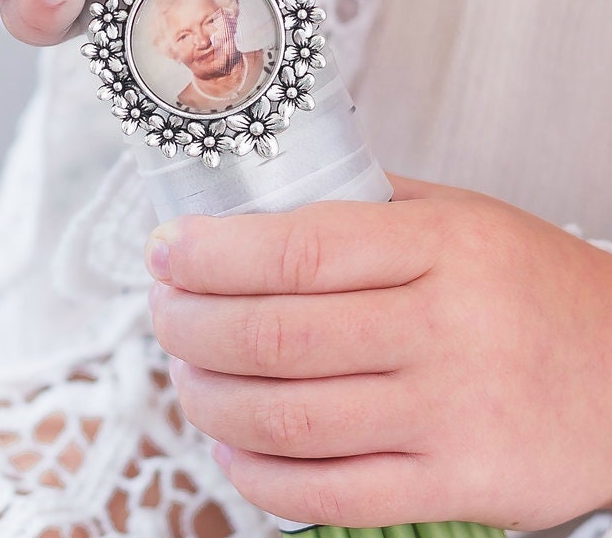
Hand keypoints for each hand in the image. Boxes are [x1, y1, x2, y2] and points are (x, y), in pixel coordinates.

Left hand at [145, 177, 611, 527]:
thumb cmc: (537, 289)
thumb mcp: (465, 219)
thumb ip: (370, 211)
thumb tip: (257, 207)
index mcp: (441, 245)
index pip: (299, 249)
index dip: (213, 254)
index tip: (165, 252)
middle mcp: (443, 328)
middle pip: (278, 334)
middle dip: (191, 326)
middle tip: (162, 314)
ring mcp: (450, 415)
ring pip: (290, 416)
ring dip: (210, 400)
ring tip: (185, 378)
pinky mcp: (459, 487)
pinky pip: (331, 493)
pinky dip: (260, 475)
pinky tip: (230, 447)